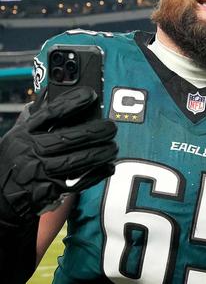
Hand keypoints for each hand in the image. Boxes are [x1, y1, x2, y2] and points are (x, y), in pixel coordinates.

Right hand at [0, 86, 117, 225]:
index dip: (73, 102)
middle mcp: (31, 151)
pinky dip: (97, 174)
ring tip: (113, 147)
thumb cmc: (14, 159)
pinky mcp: (50, 190)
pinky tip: (108, 167)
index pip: (51, 113)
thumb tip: (51, 92)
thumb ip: (35, 115)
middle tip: (111, 127)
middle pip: (68, 138)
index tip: (91, 95)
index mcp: (24, 133)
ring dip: (100, 153)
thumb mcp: (17, 134)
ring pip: (76, 161)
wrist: (1, 194)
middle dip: (95, 131)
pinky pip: (79, 182)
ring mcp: (41, 172)